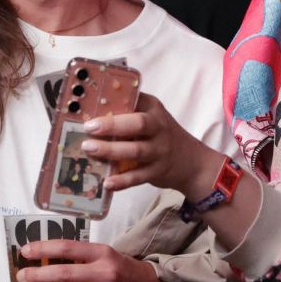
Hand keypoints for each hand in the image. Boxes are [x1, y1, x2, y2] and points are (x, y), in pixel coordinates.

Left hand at [16, 239, 174, 281]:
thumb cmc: (127, 271)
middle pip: (66, 273)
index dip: (45, 248)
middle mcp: (105, 273)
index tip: (26, 251)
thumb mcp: (109, 255)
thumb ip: (84, 257)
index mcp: (103, 253)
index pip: (69, 248)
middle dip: (39, 275)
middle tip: (22, 277)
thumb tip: (49, 260)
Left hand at [84, 92, 221, 195]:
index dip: (113, 100)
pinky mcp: (158, 171)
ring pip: (136, 150)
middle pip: (138, 124)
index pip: (134, 99)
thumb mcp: (151, 117)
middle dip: (112, 125)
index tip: (90, 103)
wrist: (192, 162)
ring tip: (89, 149)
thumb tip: (88, 114)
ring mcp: (160, 151)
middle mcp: (159, 127)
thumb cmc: (161, 135)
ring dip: (111, 150)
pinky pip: (139, 176)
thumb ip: (128, 113)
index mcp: (153, 109)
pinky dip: (122, 180)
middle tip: (89, 128)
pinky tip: (107, 182)